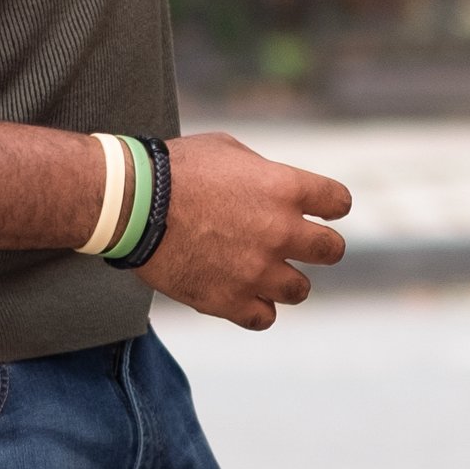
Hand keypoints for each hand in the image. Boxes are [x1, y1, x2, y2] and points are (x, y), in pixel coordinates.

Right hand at [151, 132, 349, 331]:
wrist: (131, 204)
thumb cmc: (175, 169)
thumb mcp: (229, 151)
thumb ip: (265, 173)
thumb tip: (276, 187)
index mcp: (284, 188)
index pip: (338, 202)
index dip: (330, 206)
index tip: (321, 210)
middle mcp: (280, 232)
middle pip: (332, 250)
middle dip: (319, 247)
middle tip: (300, 246)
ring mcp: (257, 270)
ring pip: (300, 290)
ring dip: (286, 281)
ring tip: (264, 272)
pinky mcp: (230, 300)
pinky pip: (264, 317)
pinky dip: (257, 308)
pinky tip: (243, 294)